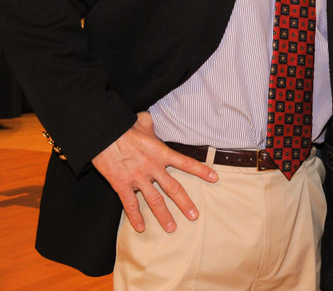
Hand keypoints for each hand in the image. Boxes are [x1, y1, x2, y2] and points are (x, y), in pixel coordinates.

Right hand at [91, 112, 217, 233]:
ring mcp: (137, 177)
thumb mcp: (142, 121)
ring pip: (154, 200)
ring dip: (164, 215)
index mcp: (161, 152)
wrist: (102, 134)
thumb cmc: (123, 127)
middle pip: (173, 188)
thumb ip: (150, 124)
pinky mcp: (121, 184)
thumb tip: (149, 120)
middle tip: (194, 216)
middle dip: (185, 203)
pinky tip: (140, 227)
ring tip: (171, 228)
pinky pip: (130, 204)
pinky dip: (135, 217)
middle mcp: (152, 167)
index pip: (186, 163)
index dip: (201, 170)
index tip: (214, 178)